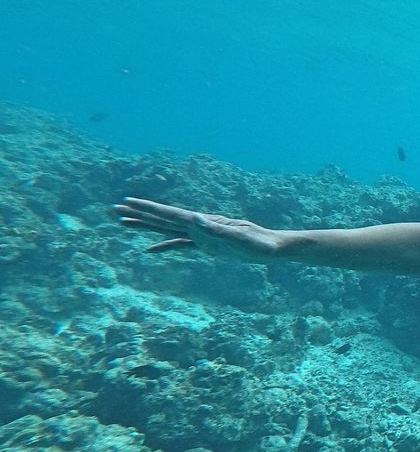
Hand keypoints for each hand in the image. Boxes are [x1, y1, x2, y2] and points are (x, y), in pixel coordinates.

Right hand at [114, 197, 281, 258]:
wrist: (273, 248)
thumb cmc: (260, 244)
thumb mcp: (239, 238)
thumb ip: (217, 230)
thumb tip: (195, 218)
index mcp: (204, 223)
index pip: (170, 214)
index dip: (148, 208)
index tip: (127, 201)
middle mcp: (200, 226)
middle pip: (163, 219)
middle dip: (139, 214)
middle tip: (115, 209)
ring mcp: (202, 236)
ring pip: (167, 230)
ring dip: (146, 226)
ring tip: (125, 222)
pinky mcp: (207, 246)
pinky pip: (179, 246)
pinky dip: (164, 246)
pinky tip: (150, 250)